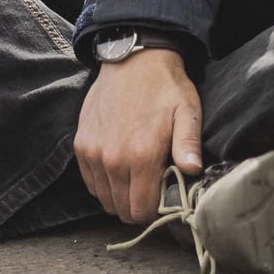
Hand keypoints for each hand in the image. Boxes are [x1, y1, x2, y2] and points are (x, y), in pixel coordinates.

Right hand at [75, 49, 202, 223]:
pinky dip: (104, 184)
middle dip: (138, 208)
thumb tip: (193, 171)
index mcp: (141, 156)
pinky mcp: (81, 146)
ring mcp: (93, 154)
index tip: (164, 204)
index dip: (154, 213)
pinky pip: (90, 182)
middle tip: (153, 193)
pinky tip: (121, 172)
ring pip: (104, 199)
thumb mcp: (188, 112)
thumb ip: (188, 144)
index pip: (141, 209)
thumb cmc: (165, 87)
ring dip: (120, 197)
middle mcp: (113, 160)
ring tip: (138, 182)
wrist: (133, 61)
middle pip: (121, 209)